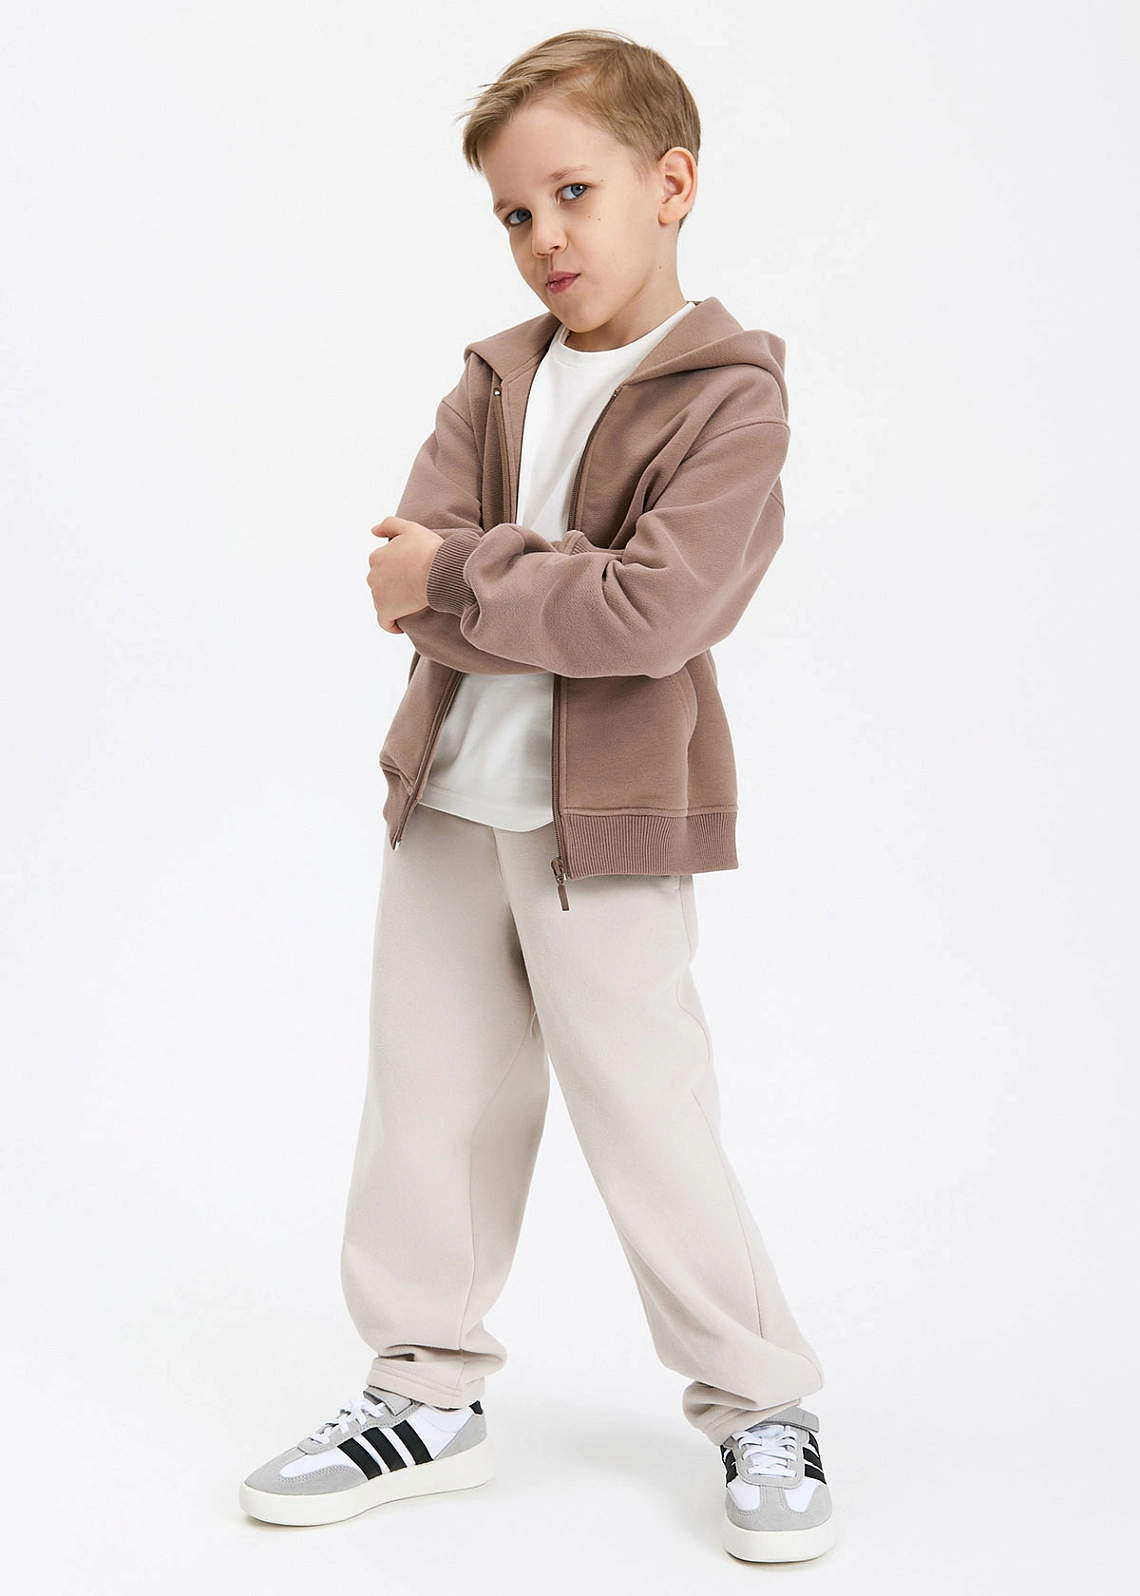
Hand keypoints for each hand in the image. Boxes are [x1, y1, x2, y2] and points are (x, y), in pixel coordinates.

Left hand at [367, 517, 444, 633]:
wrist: (439, 571)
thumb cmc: (429, 550)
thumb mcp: (410, 528)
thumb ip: (389, 525)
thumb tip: (373, 531)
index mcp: (376, 556)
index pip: (382, 567)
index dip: (396, 571)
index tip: (411, 574)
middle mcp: (372, 575)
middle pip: (381, 584)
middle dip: (394, 587)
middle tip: (415, 588)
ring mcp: (377, 594)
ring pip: (383, 602)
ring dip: (395, 603)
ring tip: (414, 603)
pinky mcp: (386, 611)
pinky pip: (385, 622)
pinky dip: (391, 624)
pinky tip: (401, 626)